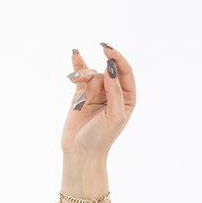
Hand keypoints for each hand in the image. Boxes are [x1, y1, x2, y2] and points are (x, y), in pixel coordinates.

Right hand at [60, 41, 135, 158]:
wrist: (81, 151)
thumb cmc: (101, 137)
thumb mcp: (114, 115)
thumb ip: (115, 91)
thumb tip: (111, 68)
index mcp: (127, 99)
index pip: (126, 72)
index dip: (118, 59)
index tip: (107, 51)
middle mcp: (114, 93)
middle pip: (107, 71)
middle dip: (97, 70)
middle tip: (90, 63)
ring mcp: (98, 92)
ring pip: (92, 73)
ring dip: (83, 75)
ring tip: (74, 82)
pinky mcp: (82, 94)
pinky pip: (81, 75)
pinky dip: (78, 65)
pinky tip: (75, 54)